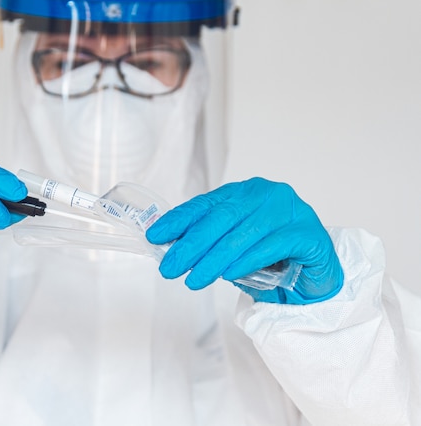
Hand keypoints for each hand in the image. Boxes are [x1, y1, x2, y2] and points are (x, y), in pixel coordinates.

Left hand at [145, 177, 343, 303]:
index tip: (155, 235)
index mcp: (245, 192)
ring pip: (243, 233)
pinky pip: (271, 246)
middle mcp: (268, 194)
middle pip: (222, 217)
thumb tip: (170, 249)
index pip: (206, 203)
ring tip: (194, 279)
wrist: (316, 277)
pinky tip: (228, 275)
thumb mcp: (233, 248)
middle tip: (171, 267)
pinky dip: (246, 261)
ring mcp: (291, 210)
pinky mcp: (309, 233)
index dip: (179, 219)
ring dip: (214, 259)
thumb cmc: (271, 260)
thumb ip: (209, 243)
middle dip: (192, 245)